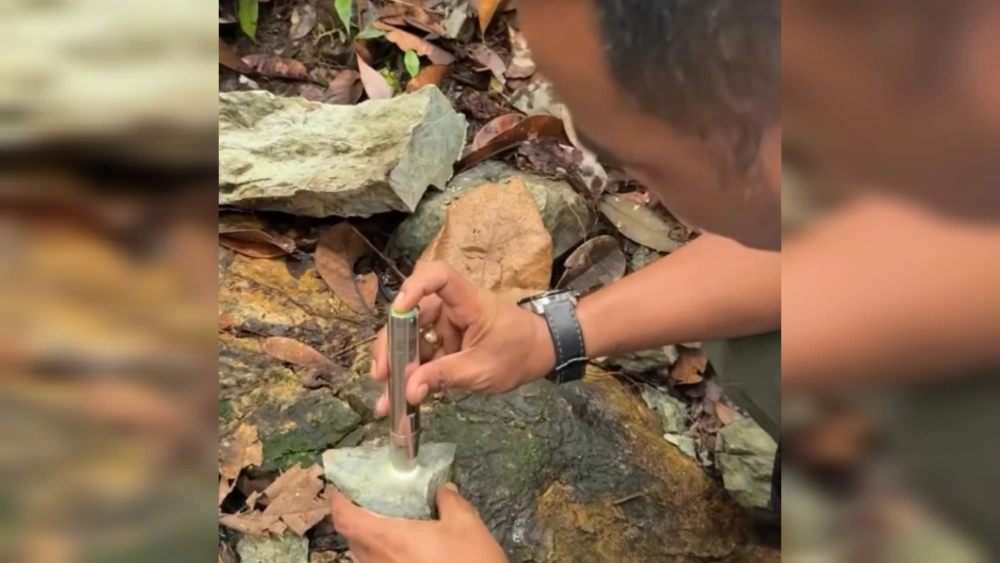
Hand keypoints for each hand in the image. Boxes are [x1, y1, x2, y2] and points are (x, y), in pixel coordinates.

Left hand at [331, 483, 507, 562]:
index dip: (338, 502)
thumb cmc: (469, 562)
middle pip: (352, 539)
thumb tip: (445, 490)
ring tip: (390, 525)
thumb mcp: (467, 525)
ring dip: (370, 539)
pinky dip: (384, 555)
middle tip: (370, 502)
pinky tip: (406, 550)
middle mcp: (380, 562)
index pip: (347, 520)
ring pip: (365, 556)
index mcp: (390, 540)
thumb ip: (451, 502)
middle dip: (356, 519)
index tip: (342, 488)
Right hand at [371, 261, 554, 414]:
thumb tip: (408, 391)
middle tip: (381, 375)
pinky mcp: (448, 340)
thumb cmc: (519, 354)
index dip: (414, 287)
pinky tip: (403, 396)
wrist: (542, 354)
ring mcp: (449, 324)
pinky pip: (424, 352)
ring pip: (414, 337)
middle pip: (413, 314)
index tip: (397, 313)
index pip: (439, 277)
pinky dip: (414, 372)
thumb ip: (443, 377)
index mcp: (468, 302)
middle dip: (393, 345)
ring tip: (387, 398)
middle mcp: (453, 307)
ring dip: (399, 365)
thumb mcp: (481, 370)